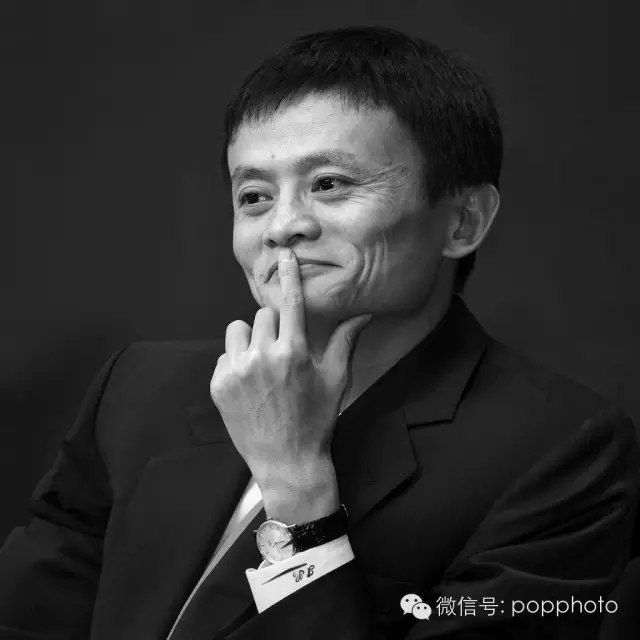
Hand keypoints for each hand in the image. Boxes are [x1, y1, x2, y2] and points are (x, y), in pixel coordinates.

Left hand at [210, 247, 370, 517]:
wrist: (287, 461)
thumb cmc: (317, 419)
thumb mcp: (336, 380)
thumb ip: (346, 342)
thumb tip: (364, 315)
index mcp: (294, 352)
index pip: (290, 302)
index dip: (289, 276)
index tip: (285, 255)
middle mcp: (263, 356)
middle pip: (263, 315)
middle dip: (274, 327)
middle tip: (283, 352)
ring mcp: (237, 371)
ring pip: (238, 329)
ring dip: (250, 339)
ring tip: (262, 364)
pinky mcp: (219, 384)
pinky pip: (225, 355)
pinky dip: (236, 362)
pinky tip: (249, 385)